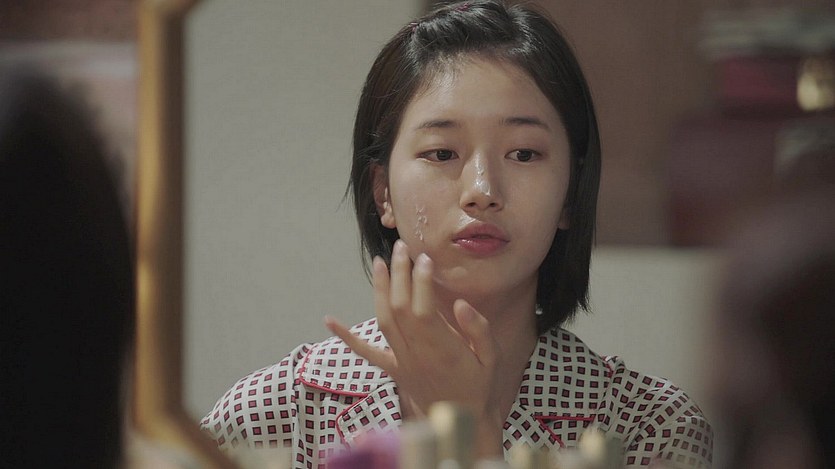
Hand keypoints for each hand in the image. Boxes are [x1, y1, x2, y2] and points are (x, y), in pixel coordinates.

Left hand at [325, 239, 504, 456]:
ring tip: (380, 263)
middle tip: (401, 247)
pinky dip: (346, 336)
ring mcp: (402, 361)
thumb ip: (478, 330)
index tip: (424, 258)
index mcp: (442, 348)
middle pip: (400, 307)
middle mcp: (417, 352)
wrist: (461, 423)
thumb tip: (461, 304)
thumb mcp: (492, 359)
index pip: (423, 308)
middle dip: (399, 274)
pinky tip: (329, 321)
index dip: (420, 281)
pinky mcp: (394, 369)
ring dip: (380, 290)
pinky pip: (366, 352)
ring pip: (384, 320)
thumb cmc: (480, 387)